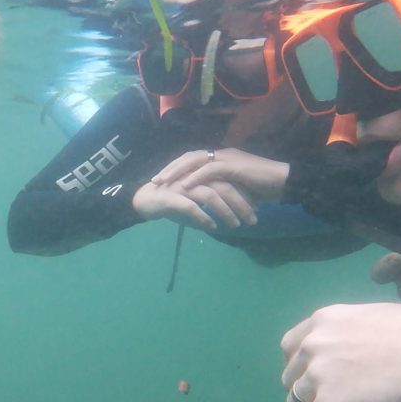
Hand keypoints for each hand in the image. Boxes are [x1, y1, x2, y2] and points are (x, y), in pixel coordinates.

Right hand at [132, 170, 256, 229]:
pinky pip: (191, 207)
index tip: (257, 209)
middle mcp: (194, 176)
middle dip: (242, 204)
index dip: (245, 194)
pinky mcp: (171, 196)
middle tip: (253, 220)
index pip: (230, 180)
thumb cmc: (172, 201)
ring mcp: (182, 185)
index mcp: (202, 173)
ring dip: (226, 211)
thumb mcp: (196, 202)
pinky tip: (212, 228)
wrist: (143, 200)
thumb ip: (212, 206)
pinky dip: (204, 217)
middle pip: (224, 186)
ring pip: (211, 195)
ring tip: (236, 226)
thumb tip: (230, 219)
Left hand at [152, 147, 289, 201]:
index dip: (175, 168)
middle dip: (170, 168)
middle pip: (188, 157)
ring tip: (163, 182)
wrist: (284, 182)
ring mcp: (228, 158)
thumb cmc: (262, 187)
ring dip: (177, 172)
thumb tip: (206, 202)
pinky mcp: (234, 165)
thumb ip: (220, 190)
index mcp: (220, 158)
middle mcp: (221, 154)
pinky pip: (210, 170)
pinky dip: (196, 177)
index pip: (192, 159)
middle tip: (154, 181)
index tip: (160, 179)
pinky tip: (185, 186)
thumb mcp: (235, 189)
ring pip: (195, 161)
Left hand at [278, 302, 400, 401]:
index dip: (304, 367)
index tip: (324, 380)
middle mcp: (313, 346)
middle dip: (309, 392)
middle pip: (292, 376)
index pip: (293, 347)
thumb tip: (365, 349)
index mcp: (326, 320)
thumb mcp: (380, 318)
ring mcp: (317, 377)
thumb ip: (358, 334)